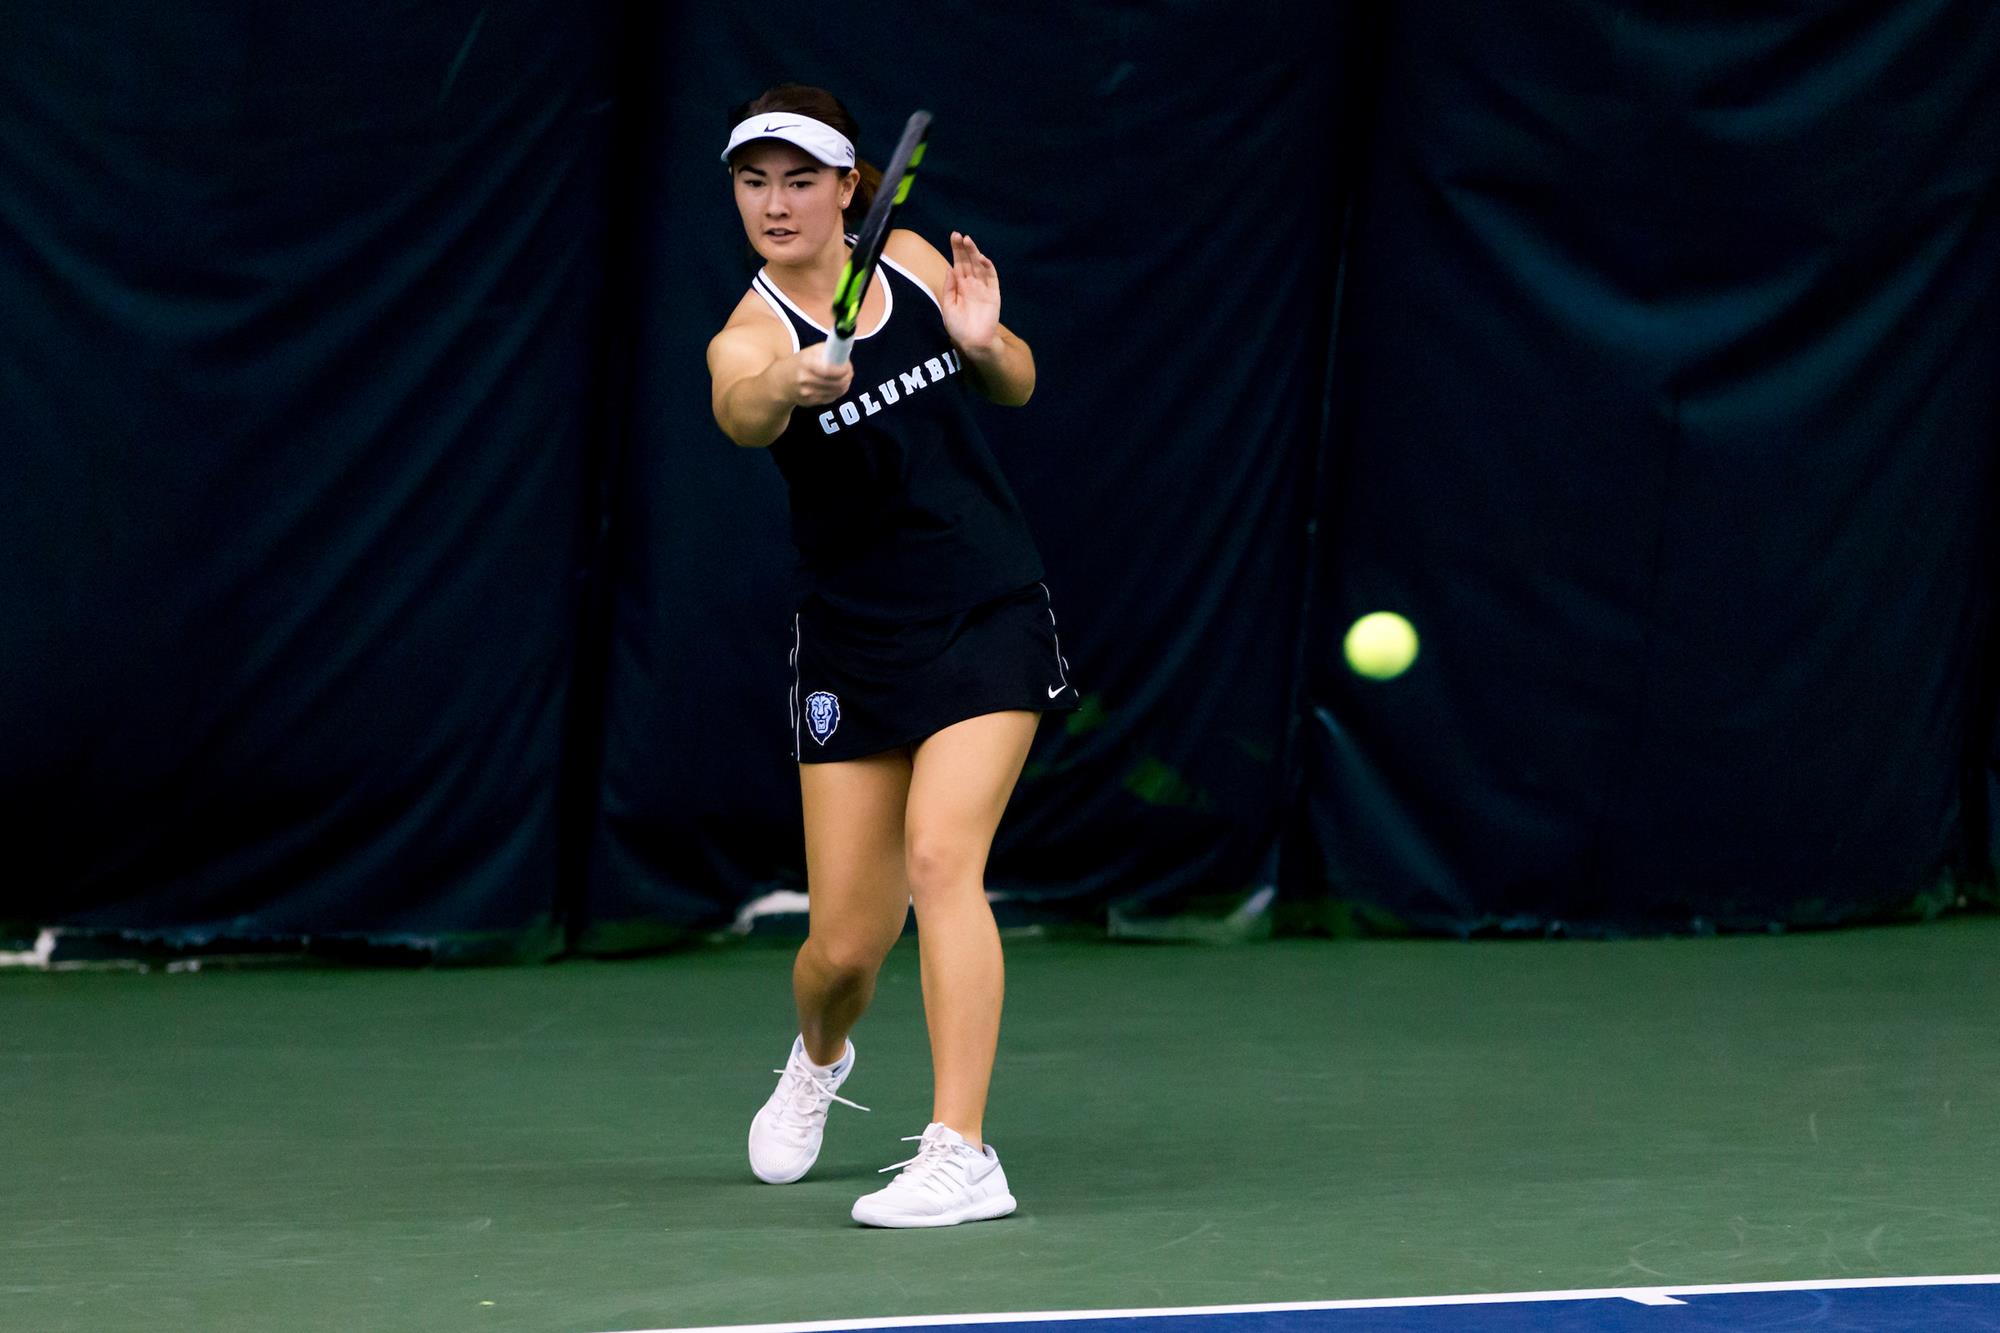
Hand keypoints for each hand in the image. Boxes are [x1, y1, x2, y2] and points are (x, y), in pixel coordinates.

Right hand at [788, 344, 853, 405]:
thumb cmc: (799, 363)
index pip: (830, 370)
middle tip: (849, 371)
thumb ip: (827, 351)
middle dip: (847, 376)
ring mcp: (808, 393)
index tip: (847, 366)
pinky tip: (836, 386)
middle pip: (837, 382)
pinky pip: (832, 398)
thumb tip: (845, 354)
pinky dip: (837, 392)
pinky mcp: (810, 403)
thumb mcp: (809, 352)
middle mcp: (805, 380)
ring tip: (845, 378)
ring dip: (845, 384)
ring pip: (837, 391)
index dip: (843, 369)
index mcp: (806, 363)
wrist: (780, 382)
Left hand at [942, 231, 1000, 351]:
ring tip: (968, 241)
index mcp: (961, 286)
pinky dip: (988, 268)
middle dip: (964, 248)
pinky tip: (983, 258)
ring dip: (975, 254)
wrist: (973, 343)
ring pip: (980, 267)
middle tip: (959, 235)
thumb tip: (950, 268)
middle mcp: (972, 285)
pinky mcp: (993, 295)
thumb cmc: (959, 328)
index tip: (954, 236)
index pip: (959, 263)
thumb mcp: (948, 306)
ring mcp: (983, 289)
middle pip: (969, 262)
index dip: (957, 250)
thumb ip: (949, 287)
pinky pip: (992, 279)